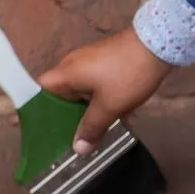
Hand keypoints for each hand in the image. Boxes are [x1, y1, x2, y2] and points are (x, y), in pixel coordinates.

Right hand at [38, 28, 171, 151]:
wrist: (158, 44)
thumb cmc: (127, 74)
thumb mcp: (109, 106)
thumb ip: (92, 128)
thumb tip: (78, 149)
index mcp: (65, 73)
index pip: (37, 92)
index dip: (35, 112)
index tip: (38, 131)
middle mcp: (72, 66)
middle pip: (59, 96)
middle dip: (66, 118)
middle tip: (69, 140)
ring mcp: (90, 63)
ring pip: (80, 93)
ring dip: (87, 112)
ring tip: (94, 134)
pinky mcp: (106, 63)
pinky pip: (95, 87)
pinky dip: (100, 102)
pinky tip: (115, 117)